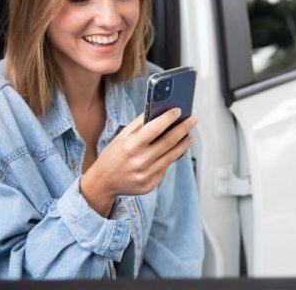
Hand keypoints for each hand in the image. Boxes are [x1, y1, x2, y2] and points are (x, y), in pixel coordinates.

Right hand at [80, 108, 195, 215]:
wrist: (102, 183)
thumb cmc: (112, 156)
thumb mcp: (121, 137)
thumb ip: (139, 125)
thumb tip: (158, 111)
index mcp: (130, 147)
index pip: (155, 128)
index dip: (168, 118)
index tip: (178, 110)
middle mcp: (139, 162)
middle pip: (169, 142)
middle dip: (183, 128)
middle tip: (193, 120)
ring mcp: (146, 175)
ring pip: (172, 156)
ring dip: (183, 143)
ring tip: (189, 135)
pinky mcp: (150, 185)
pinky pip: (165, 168)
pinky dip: (171, 157)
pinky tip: (176, 150)